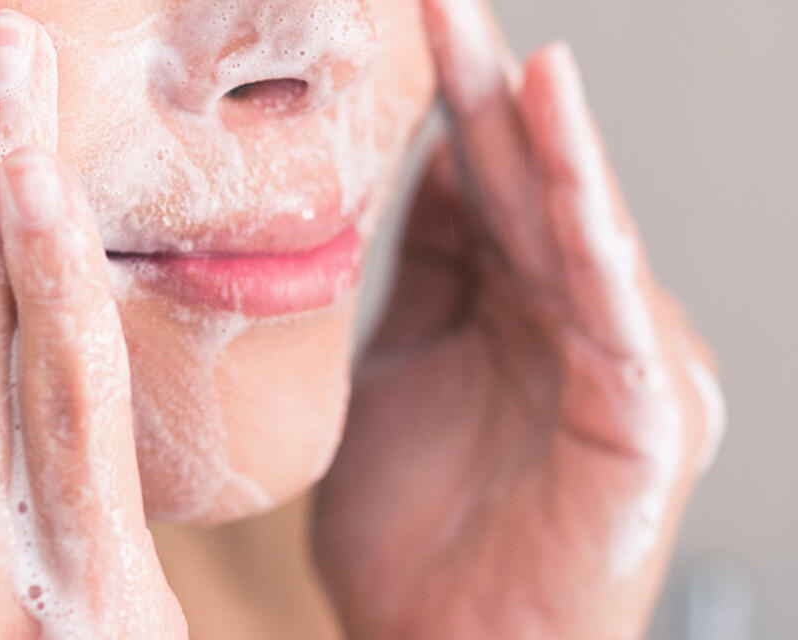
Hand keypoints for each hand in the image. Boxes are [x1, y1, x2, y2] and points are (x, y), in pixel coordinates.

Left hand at [312, 0, 725, 636]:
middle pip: (527, 185)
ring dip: (544, 133)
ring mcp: (613, 359)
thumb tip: (394, 180)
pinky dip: (590, 217)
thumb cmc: (417, 543)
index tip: (405, 24)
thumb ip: (410, 283)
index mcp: (507, 310)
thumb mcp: (391, 378)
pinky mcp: (645, 410)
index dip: (445, 105)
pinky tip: (563, 138)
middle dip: (486, 91)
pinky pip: (611, 299)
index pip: (476, 186)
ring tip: (507, 50)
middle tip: (440, 3)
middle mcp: (568, 320)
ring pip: (577, 225)